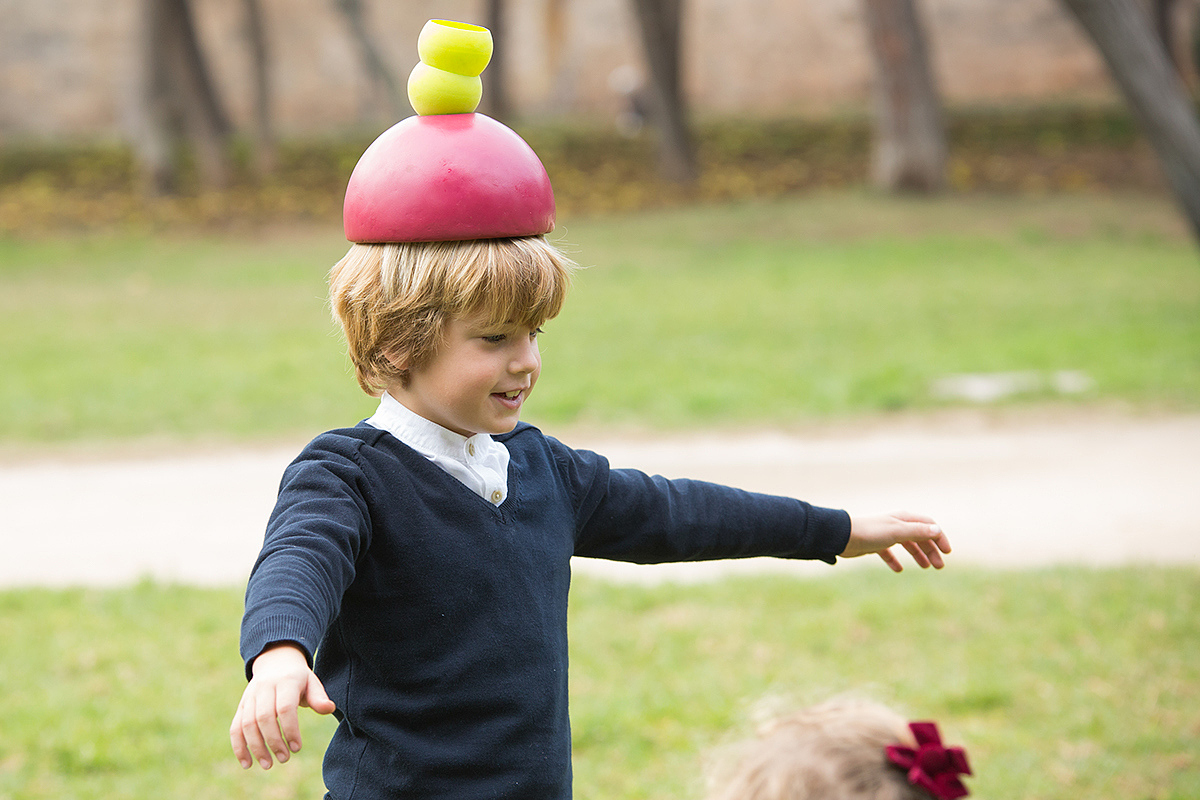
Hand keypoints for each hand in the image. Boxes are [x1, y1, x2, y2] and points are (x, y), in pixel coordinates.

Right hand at [230, 642, 335, 769]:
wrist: (276, 661)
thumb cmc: (298, 678)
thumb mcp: (312, 682)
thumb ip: (319, 697)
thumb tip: (330, 708)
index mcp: (285, 682)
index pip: (285, 708)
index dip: (290, 729)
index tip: (297, 748)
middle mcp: (264, 688)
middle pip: (264, 717)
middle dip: (273, 741)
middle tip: (284, 759)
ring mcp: (250, 697)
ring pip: (247, 724)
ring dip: (255, 747)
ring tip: (268, 765)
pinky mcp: (241, 706)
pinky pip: (235, 727)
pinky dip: (239, 746)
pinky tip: (246, 763)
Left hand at [842, 511, 950, 571]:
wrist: (843, 537)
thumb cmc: (871, 532)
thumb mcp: (897, 532)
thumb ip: (917, 531)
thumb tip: (937, 531)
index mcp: (904, 519)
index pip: (928, 526)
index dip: (939, 537)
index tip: (947, 552)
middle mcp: (896, 525)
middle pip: (920, 536)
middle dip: (931, 550)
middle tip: (939, 566)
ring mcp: (886, 535)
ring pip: (907, 545)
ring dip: (918, 555)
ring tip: (926, 567)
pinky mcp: (875, 544)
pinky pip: (888, 553)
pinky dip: (894, 561)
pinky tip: (897, 570)